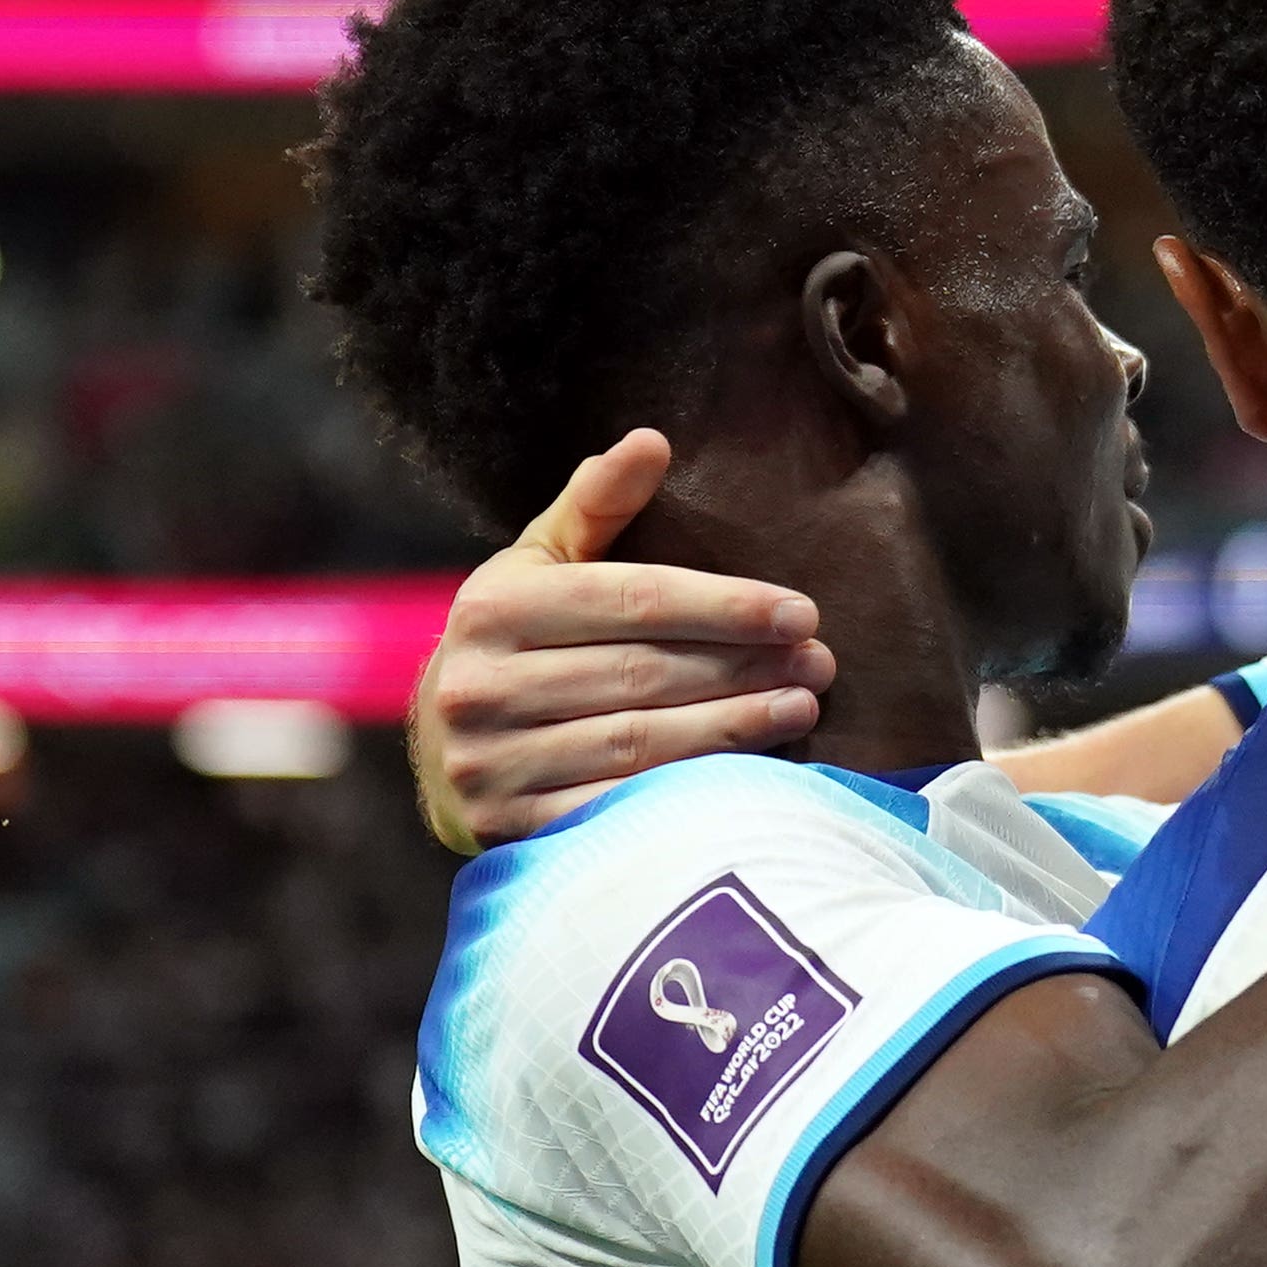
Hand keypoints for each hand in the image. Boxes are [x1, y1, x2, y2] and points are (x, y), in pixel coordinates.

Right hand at [411, 432, 833, 852]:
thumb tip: (653, 439)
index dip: (725, 605)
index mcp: (492, 607)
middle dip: (743, 667)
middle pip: (642, 673)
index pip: (634, 600)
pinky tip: (752, 772)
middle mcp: (479, 685)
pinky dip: (691, 789)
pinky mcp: (509, 827)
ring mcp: (490, 764)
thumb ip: (598, 504)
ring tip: (802, 707)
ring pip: (639, 743)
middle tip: (819, 662)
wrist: (446, 754)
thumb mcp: (543, 564)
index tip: (802, 612)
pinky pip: (619, 806)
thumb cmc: (518, 642)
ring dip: (734, 726)